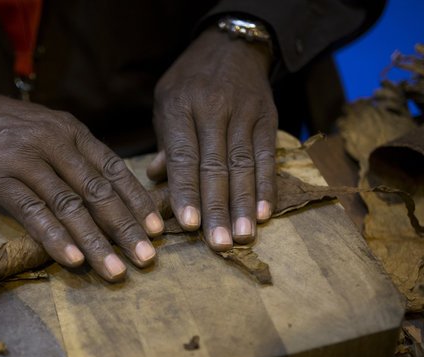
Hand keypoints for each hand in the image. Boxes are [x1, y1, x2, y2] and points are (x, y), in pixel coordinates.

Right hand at [0, 77, 163, 281]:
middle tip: (146, 258)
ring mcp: (28, 161)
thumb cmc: (2, 127)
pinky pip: (33, 212)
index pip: (115, 168)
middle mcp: (56, 144)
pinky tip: (72, 260)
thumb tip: (108, 191)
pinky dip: (54, 237)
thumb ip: (75, 155)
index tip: (157, 229)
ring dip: (96, 242)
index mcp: (72, 132)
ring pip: (70, 206)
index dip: (137, 201)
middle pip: (99, 191)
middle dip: (126, 228)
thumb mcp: (46, 128)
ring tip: (116, 270)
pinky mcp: (0, 179)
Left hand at [151, 26, 276, 248]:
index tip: (189, 224)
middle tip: (217, 243)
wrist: (231, 45)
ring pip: (242, 165)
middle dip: (216, 208)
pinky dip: (265, 187)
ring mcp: (243, 113)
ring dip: (242, 205)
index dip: (186, 191)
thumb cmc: (190, 82)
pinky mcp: (267, 118)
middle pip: (214, 166)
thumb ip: (164, 142)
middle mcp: (212, 108)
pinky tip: (263, 213)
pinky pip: (266, 156)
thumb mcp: (166, 102)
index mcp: (180, 107)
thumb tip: (155, 179)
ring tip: (241, 237)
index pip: (184, 156)